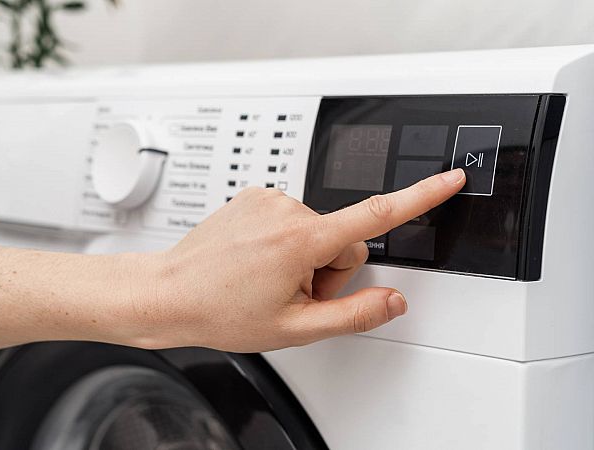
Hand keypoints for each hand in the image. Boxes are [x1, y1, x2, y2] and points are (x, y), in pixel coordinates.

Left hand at [135, 169, 465, 352]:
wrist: (170, 293)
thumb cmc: (220, 310)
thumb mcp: (295, 329)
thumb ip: (354, 315)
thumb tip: (392, 300)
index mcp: (300, 240)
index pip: (376, 215)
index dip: (421, 196)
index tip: (449, 178)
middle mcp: (285, 209)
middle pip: (343, 239)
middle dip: (330, 271)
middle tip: (294, 295)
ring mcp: (265, 200)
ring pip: (316, 231)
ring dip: (305, 258)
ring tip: (269, 281)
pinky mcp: (252, 197)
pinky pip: (290, 220)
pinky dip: (285, 242)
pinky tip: (258, 263)